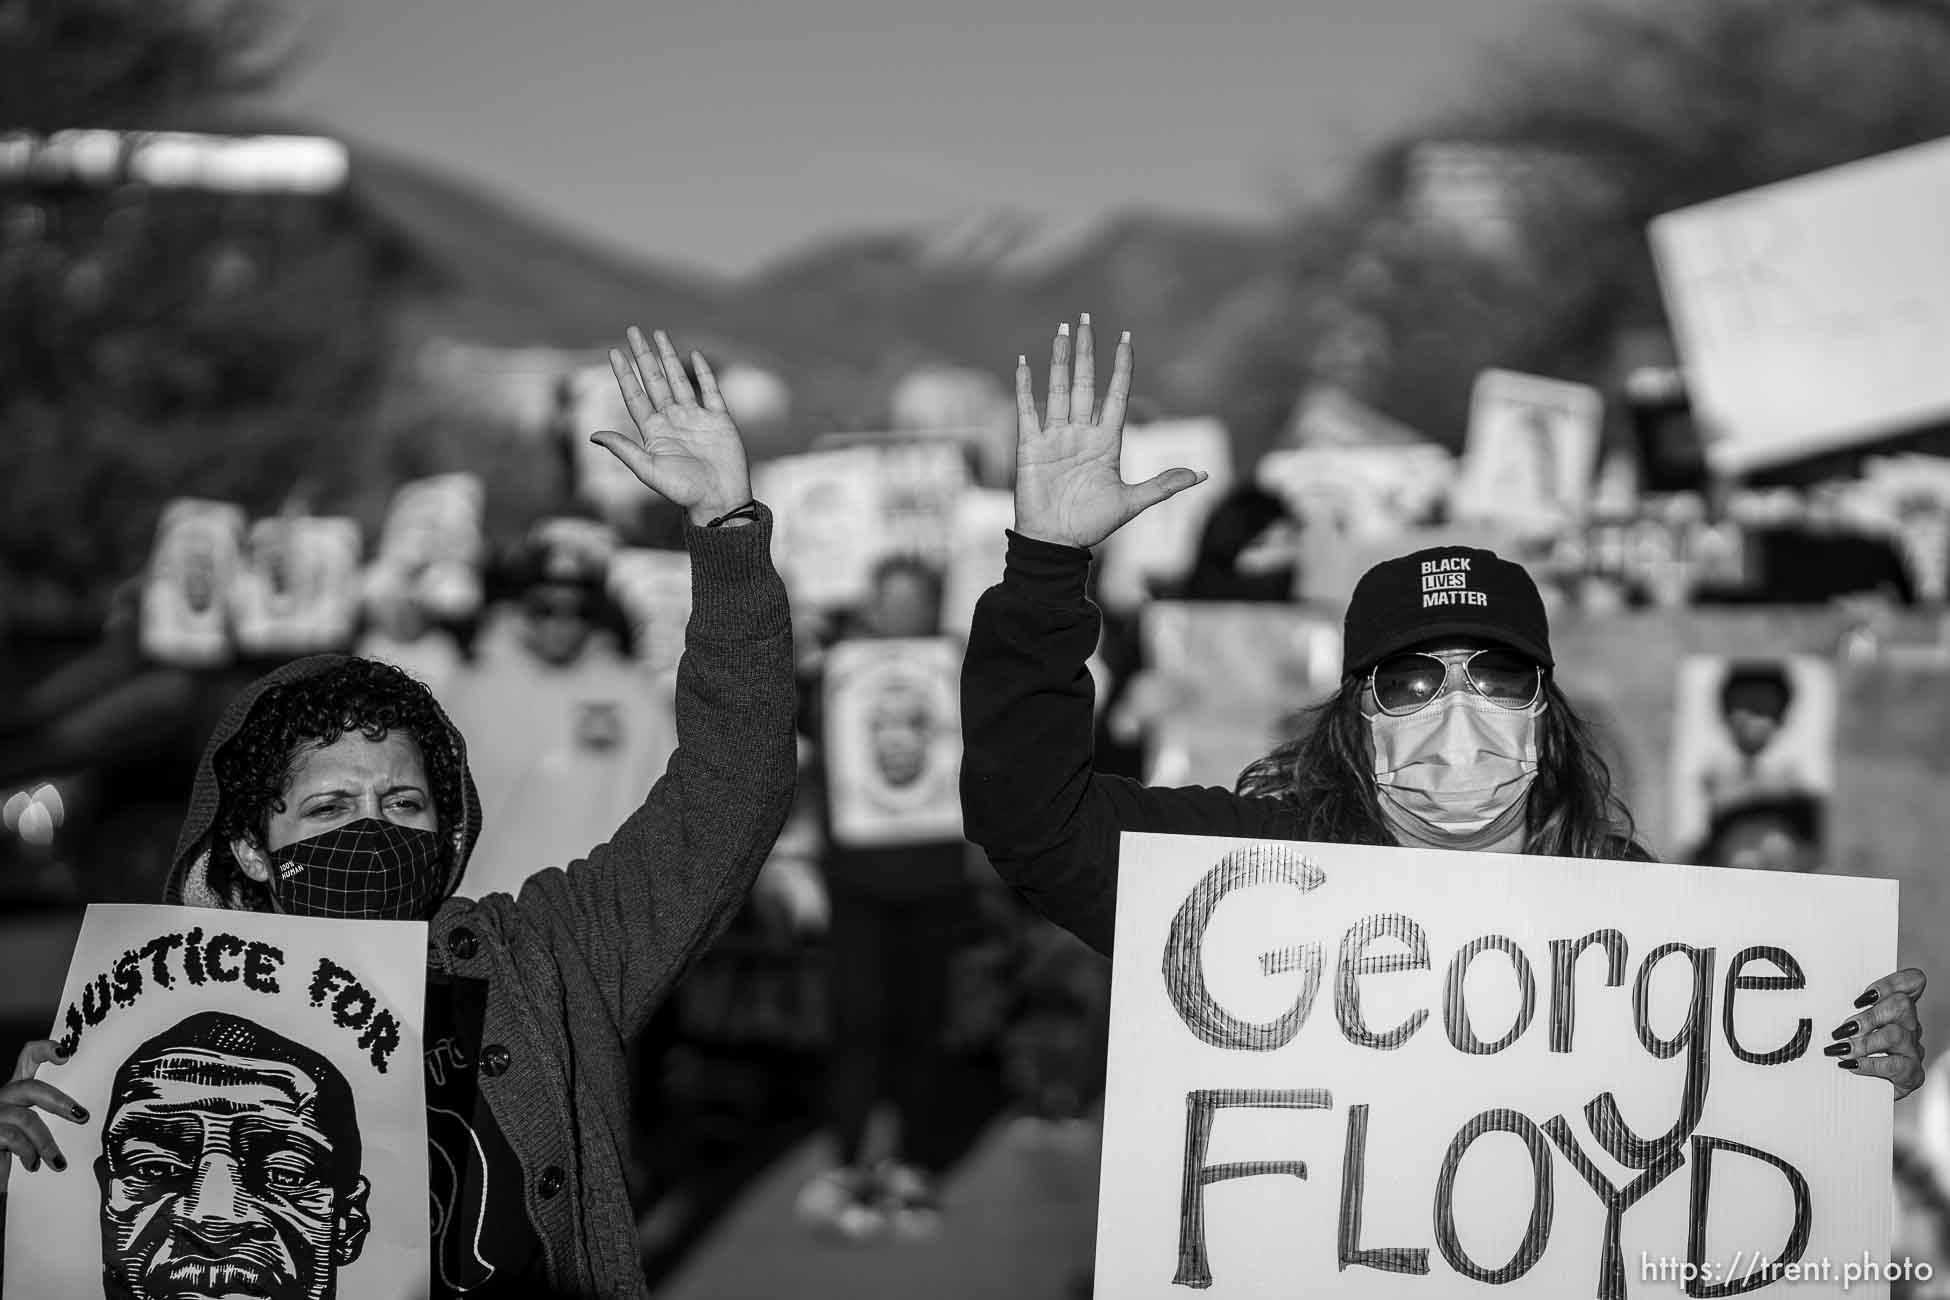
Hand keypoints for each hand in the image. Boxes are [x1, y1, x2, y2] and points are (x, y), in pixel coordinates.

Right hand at [0, 1038, 84, 1189]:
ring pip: (26, 1119)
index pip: (27, 1058)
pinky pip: (13, 1139)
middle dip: (59, 1102)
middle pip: (30, 1088)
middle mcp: (2, 1097)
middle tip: (82, 1117)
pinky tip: (32, 1164)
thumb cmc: (10, 1147)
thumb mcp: (31, 1128)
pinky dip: (29, 1153)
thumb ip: (49, 1116)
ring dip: (46, 1142)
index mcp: (15, 1091)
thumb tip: (83, 1115)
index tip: (65, 1054)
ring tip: (57, 1161)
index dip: (44, 1049)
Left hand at [591, 327, 753, 527]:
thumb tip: (591, 435)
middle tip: (633, 330)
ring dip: (668, 358)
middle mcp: (673, 421)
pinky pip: (710, 391)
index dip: (624, 373)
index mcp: (654, 431)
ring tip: (658, 335)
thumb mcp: (648, 470)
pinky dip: (704, 373)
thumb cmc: (683, 491)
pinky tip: (695, 356)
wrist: (720, 501)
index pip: (635, 395)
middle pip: (654, 380)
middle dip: (644, 355)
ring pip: (679, 380)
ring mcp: (696, 418)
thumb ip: (624, 449)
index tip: (615, 352)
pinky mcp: (720, 420)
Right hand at [1012, 316, 1207, 549]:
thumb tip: (1202, 475)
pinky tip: (1025, 363)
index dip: (1122, 368)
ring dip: (1059, 360)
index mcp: (1106, 442)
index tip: (1126, 340)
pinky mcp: (1031, 447)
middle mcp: (1081, 433)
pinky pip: (1028, 411)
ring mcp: (1055, 437)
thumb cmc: (1092, 525)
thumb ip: (1163, 485)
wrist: (1056, 543)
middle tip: (1085, 318)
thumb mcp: (1132, 502)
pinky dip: (1025, 388)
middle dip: (1085, 351)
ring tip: (1061, 330)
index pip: (1116, 395)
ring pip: (1058, 389)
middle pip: (1084, 383)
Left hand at [1830, 968, 1926, 1098]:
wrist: (1867, 1089)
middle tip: (1844, 1029)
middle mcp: (1909, 1025)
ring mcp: (1912, 1048)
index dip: (1890, 983)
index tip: (1860, 998)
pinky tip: (1852, 1064)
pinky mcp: (1911, 1073)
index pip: (1911, 982)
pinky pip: (1896, 1065)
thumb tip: (1817, 1000)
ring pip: (1897, 1034)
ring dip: (1865, 1042)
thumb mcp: (1850, 1024)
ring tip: (1842, 1049)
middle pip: (1902, 1005)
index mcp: (1896, 1008)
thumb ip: (1844, 1009)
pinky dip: (1870, 1064)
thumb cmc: (1856, 1050)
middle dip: (1869, 1016)